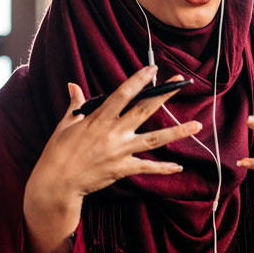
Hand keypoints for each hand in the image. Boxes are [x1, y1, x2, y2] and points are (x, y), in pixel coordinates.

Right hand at [22, 66, 199, 252]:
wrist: (56, 183)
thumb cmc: (58, 152)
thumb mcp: (65, 124)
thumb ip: (75, 104)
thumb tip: (73, 85)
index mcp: (99, 119)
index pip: (123, 94)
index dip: (139, 80)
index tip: (153, 69)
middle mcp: (113, 133)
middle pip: (144, 110)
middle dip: (164, 95)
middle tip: (181, 82)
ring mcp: (120, 151)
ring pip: (154, 139)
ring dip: (177, 132)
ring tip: (197, 125)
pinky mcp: (122, 169)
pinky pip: (147, 168)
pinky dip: (163, 168)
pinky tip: (179, 167)